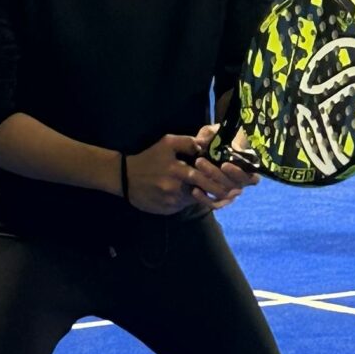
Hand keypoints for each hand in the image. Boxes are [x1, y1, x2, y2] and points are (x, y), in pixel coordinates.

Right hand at [122, 133, 248, 215]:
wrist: (124, 177)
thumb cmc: (148, 158)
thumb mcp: (166, 143)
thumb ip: (188, 142)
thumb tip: (207, 144)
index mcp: (177, 170)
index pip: (204, 177)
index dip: (218, 180)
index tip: (231, 182)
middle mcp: (175, 189)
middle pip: (203, 193)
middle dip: (217, 193)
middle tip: (229, 193)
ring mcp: (170, 202)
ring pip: (194, 201)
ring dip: (203, 197)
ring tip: (215, 194)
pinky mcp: (166, 211)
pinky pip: (183, 207)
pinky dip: (189, 202)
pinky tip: (191, 196)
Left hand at [192, 124, 257, 209]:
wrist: (201, 156)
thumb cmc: (212, 142)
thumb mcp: (212, 133)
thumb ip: (211, 134)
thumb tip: (204, 141)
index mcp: (247, 166)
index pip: (252, 176)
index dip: (238, 172)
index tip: (224, 165)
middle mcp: (241, 181)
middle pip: (234, 184)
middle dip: (216, 174)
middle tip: (199, 162)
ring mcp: (232, 191)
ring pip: (224, 193)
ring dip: (208, 183)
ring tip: (193, 173)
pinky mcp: (220, 199)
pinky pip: (215, 204)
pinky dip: (205, 200)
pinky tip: (194, 191)